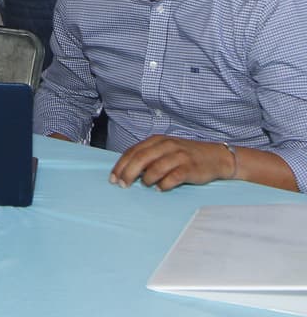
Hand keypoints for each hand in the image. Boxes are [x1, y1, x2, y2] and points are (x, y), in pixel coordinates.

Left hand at [109, 135, 234, 190]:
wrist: (216, 157)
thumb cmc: (185, 156)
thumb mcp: (165, 150)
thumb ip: (148, 157)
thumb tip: (127, 172)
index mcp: (157, 140)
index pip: (133, 152)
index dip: (121, 165)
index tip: (113, 178)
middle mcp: (166, 145)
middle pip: (140, 159)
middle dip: (128, 173)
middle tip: (123, 185)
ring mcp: (179, 156)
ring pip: (155, 168)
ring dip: (146, 179)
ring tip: (146, 185)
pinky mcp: (190, 168)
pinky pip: (172, 178)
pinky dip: (163, 185)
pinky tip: (160, 189)